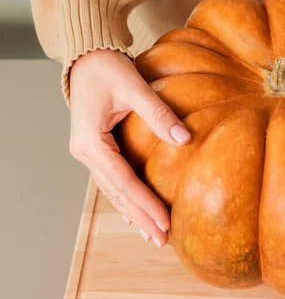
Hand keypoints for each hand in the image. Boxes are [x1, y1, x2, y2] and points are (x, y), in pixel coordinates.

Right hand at [68, 49, 190, 246]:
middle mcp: (86, 152)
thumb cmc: (108, 68)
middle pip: (116, 193)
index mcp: (91, 142)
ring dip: (133, 213)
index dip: (145, 203)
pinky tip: (136, 215)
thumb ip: (159, 113)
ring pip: (113, 191)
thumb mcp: (134, 86)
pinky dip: (126, 198)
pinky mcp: (97, 149)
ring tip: (152, 235)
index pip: (122, 181)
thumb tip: (185, 138)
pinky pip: (113, 180)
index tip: (166, 222)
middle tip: (162, 240)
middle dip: (140, 218)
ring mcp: (89, 153)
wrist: (87, 58)